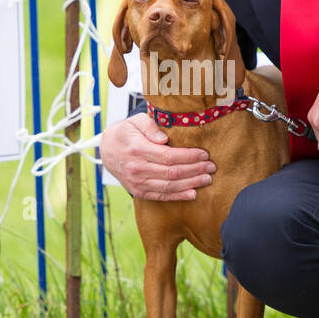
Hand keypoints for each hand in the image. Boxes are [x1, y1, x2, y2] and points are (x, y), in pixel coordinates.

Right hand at [100, 113, 216, 199]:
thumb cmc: (126, 133)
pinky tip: (193, 193)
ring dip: (190, 184)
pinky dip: (178, 196)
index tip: (204, 154)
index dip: (189, 156)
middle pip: (172, 172)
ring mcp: (137, 182)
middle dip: (195, 170)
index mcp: (137, 149)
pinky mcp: (138, 191)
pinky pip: (161, 196)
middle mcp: (136, 168)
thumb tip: (164, 138)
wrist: (107, 150)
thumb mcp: (135, 121)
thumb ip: (150, 126)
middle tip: (211, 167)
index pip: (168, 156)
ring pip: (169, 186)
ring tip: (207, 179)